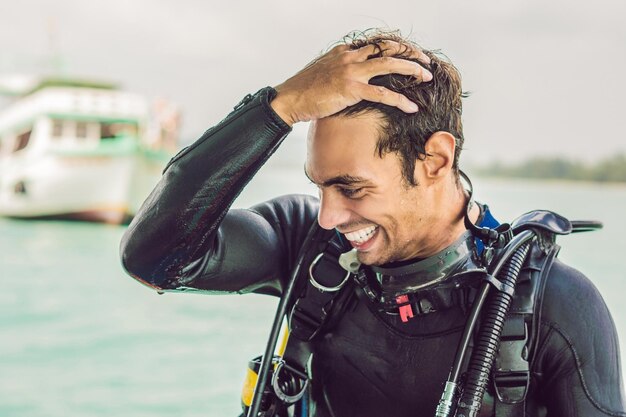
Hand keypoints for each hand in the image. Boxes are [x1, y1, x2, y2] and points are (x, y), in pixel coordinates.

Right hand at [271, 41, 432, 125]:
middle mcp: (350, 56)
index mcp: (344, 51)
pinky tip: (412, 106)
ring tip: (427, 77)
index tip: (409, 54)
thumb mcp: (323, 72)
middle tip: (426, 61)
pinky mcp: (351, 89)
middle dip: (410, 53)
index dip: (396, 48)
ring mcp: (351, 72)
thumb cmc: (304, 90)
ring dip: (412, 70)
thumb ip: (340, 70)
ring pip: (390, 65)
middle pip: (388, 48)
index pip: (376, 45)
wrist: (290, 98)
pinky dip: (401, 100)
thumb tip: (352, 78)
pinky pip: (383, 94)